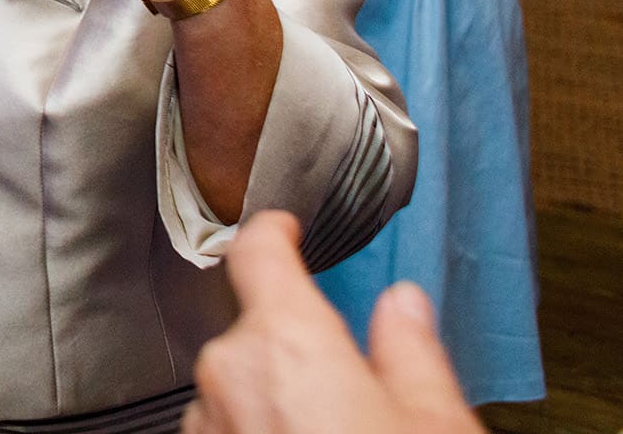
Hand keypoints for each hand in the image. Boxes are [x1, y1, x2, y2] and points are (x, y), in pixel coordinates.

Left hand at [183, 212, 479, 433]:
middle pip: (257, 329)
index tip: (283, 226)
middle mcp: (229, 374)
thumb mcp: (433, 422)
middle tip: (353, 387)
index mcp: (286, 342)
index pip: (258, 252)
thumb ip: (412, 352)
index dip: (273, 232)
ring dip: (277, 396)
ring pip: (240, 383)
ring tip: (334, 431)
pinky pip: (225, 423)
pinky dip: (258, 428)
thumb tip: (404, 307)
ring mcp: (205, 418)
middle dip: (300, 347)